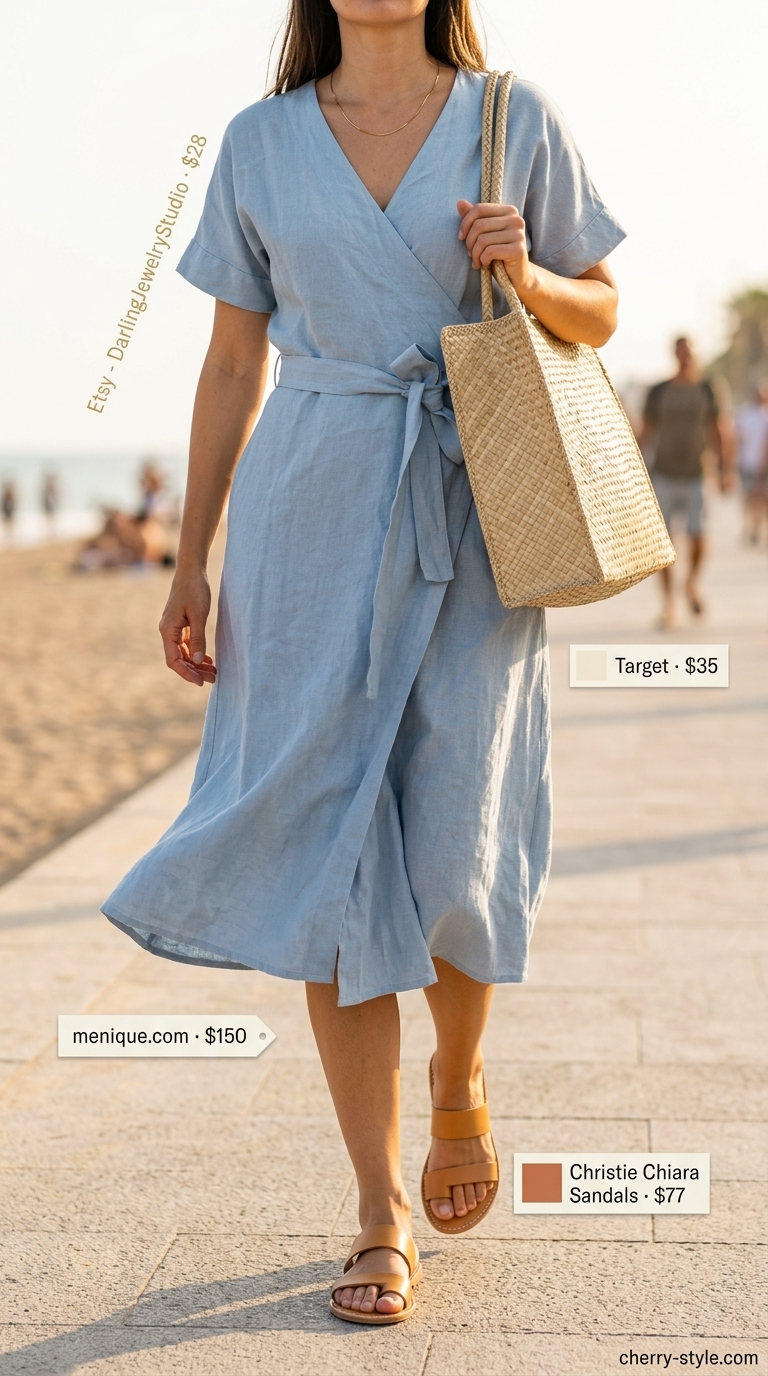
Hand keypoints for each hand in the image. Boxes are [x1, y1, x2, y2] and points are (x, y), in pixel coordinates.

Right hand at [159, 568, 216, 686]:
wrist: (191, 570)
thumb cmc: (195, 590)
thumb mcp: (199, 615)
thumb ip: (198, 638)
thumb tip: (197, 661)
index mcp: (168, 630)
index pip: (173, 660)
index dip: (186, 673)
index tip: (201, 682)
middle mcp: (168, 631)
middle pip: (178, 659)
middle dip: (194, 671)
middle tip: (213, 679)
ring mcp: (174, 628)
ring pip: (183, 653)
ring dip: (196, 663)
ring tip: (213, 672)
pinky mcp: (181, 624)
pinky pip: (186, 644)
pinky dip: (196, 653)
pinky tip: (207, 658)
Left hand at [457, 199, 532, 293]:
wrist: (516, 276)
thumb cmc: (498, 254)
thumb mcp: (484, 234)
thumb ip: (474, 218)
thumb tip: (460, 202)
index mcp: (508, 211)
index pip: (479, 209)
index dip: (465, 223)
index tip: (461, 237)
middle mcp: (516, 219)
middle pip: (479, 225)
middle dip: (469, 242)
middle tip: (470, 254)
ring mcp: (519, 234)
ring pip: (483, 240)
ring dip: (475, 254)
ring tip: (477, 261)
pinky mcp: (518, 250)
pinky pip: (490, 252)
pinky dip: (482, 260)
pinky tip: (485, 265)